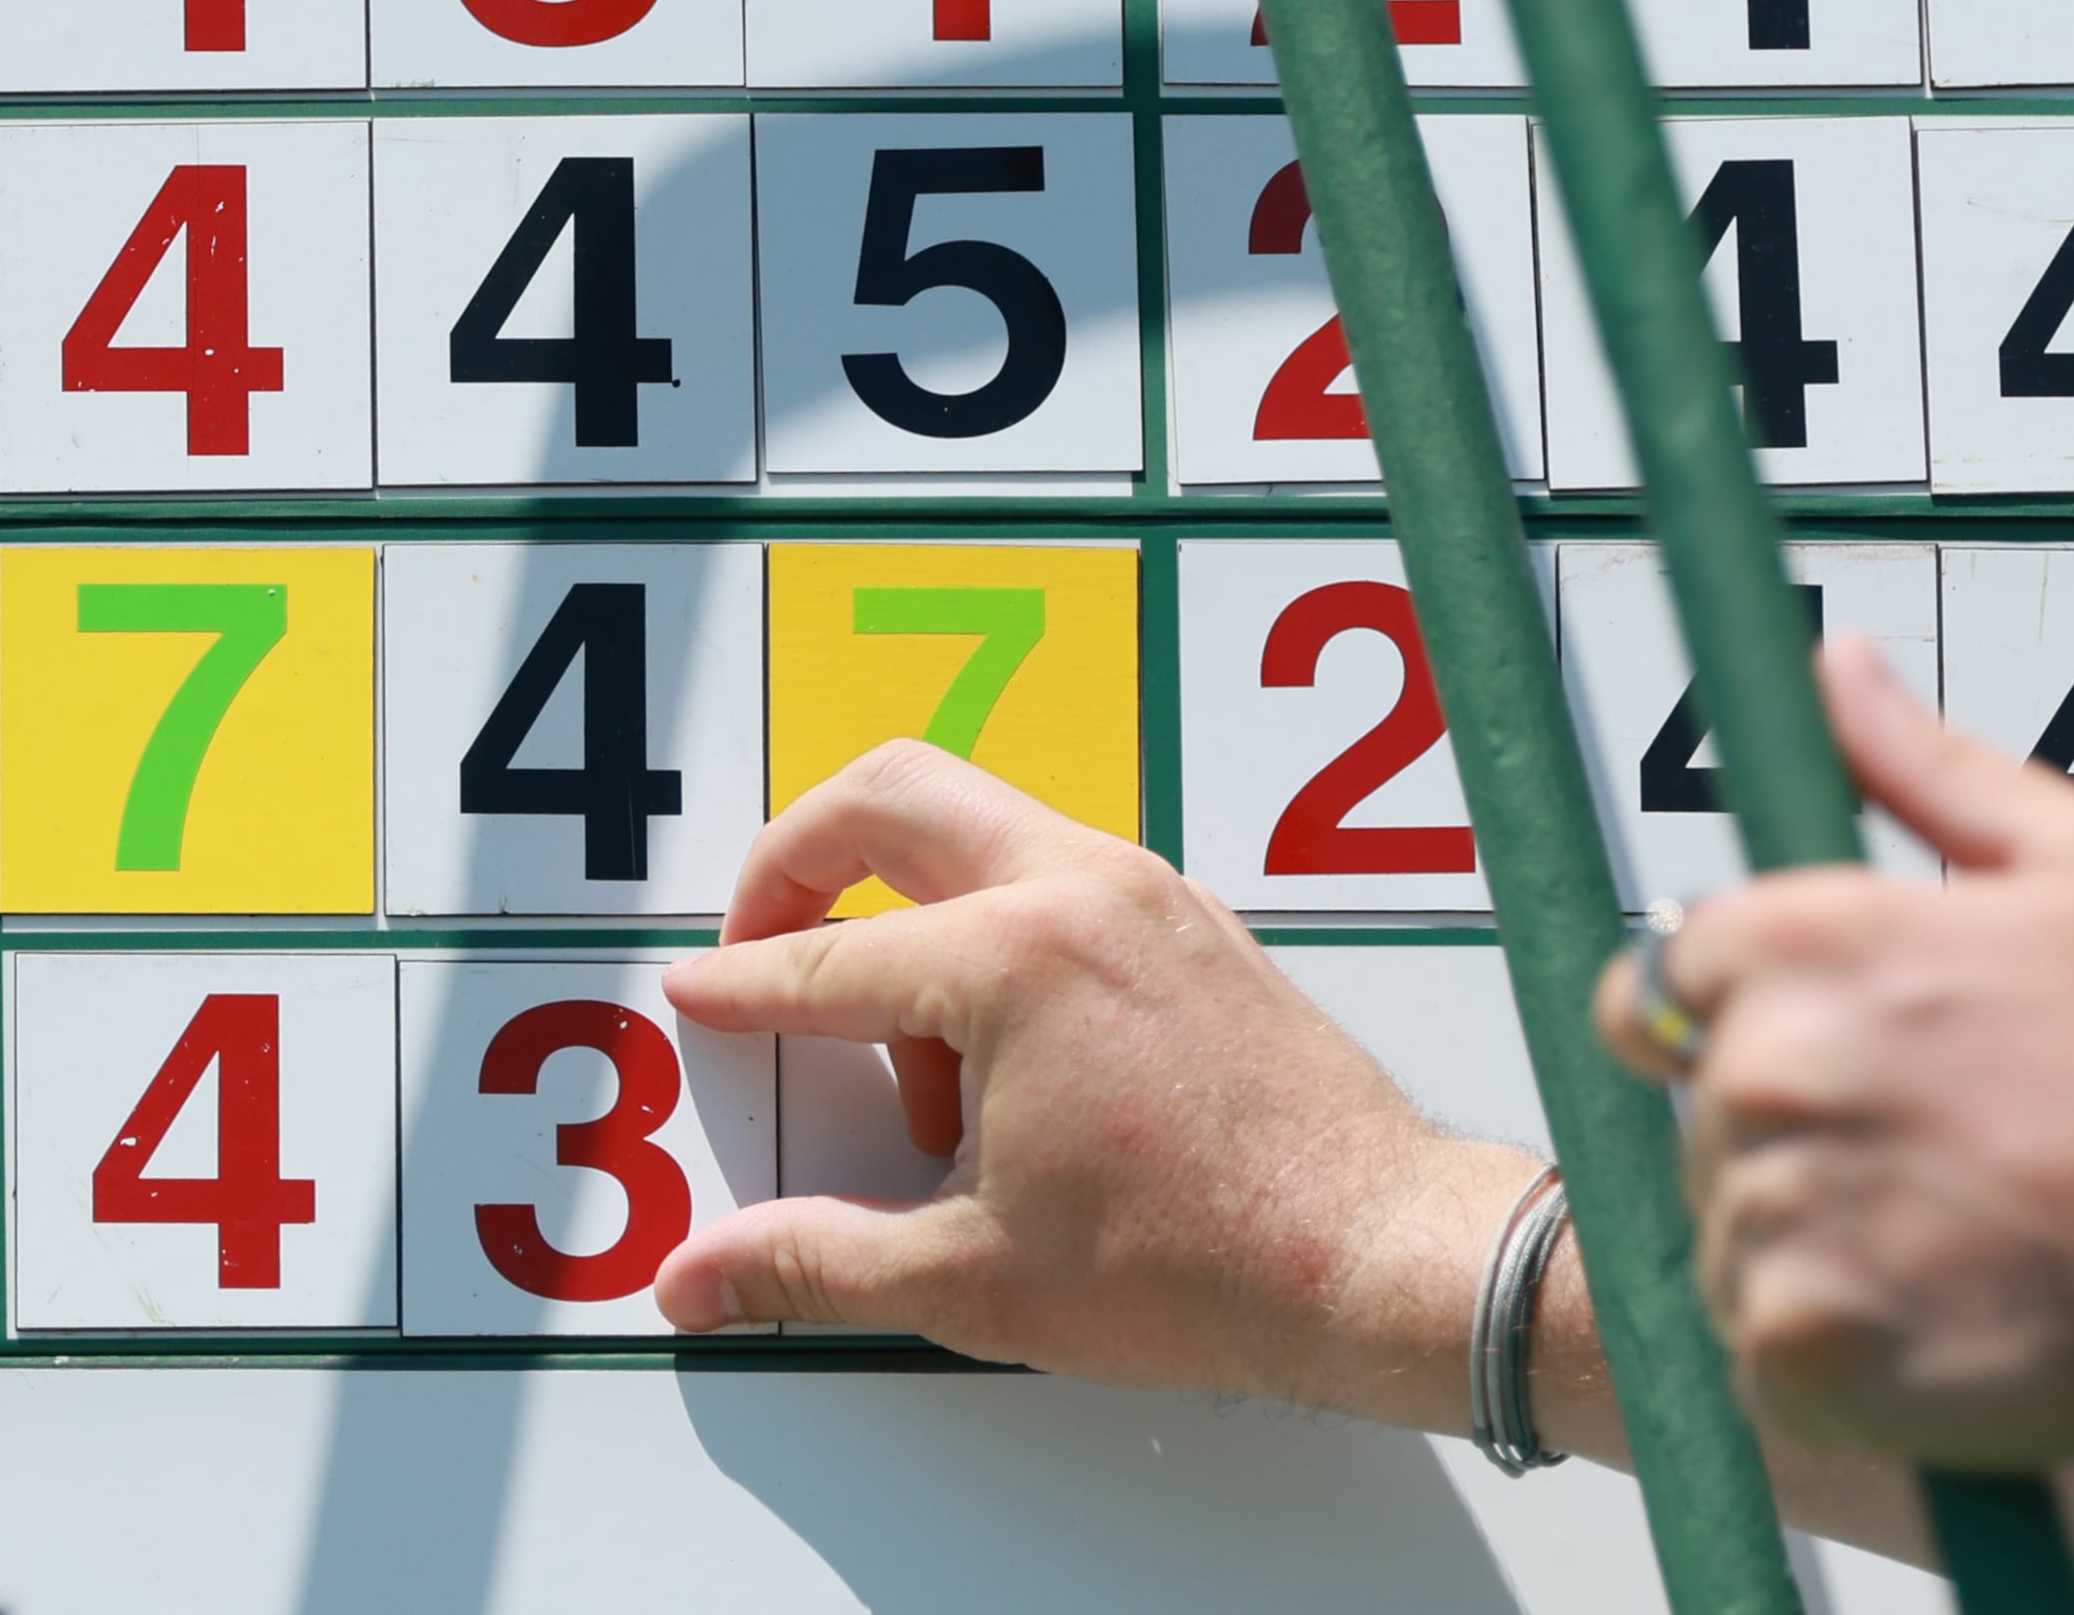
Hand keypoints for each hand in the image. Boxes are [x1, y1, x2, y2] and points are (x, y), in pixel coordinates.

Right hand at [651, 739, 1532, 1431]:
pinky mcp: (1188, 919)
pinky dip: (988, 926)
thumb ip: (815, 1263)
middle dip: (794, 859)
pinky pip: (1049, 869)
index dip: (741, 990)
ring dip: (903, 906)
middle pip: (886, 796)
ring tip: (914, 1064)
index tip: (697, 996)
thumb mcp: (975, 1277)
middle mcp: (1079, 891)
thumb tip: (700, 1278)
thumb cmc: (1208, 1263)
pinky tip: (1000, 1056)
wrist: (1376, 1256)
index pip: (825, 961)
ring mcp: (1145, 892)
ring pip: (972, 821)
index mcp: (1013, 963)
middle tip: (758, 943)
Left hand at [1598, 634, 2073, 1469]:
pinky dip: (1832, 1349)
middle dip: (1794, 1130)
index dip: (1738, 1018)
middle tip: (1936, 1152)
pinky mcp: (1797, 1346)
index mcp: (1796, 944)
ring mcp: (1771, 1213)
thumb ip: (1926, 766)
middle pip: (1701, 1111)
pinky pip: (1759, 1346)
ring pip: (1731, 1231)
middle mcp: (1761, 1070)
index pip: (1659, 981)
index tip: (1836, 1055)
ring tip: (1952, 1233)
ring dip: (1815, 1242)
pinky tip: (1937, 1316)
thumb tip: (1838, 667)